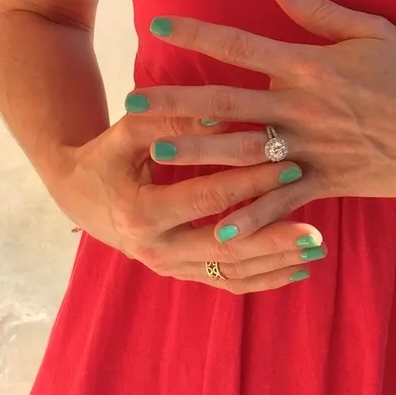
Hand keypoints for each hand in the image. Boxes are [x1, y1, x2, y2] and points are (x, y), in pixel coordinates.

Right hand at [51, 107, 326, 293]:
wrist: (79, 194)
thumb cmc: (107, 154)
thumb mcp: (129, 131)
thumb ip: (174, 120)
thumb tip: (226, 111)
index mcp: (140, 213)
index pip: (206, 198)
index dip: (249, 183)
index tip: (289, 167)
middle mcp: (154, 250)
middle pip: (224, 249)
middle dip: (273, 239)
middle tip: (316, 230)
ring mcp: (168, 268)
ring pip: (231, 273)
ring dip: (276, 263)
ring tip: (316, 249)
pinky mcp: (181, 274)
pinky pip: (228, 283)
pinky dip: (265, 278)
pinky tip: (298, 269)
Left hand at [129, 0, 395, 243]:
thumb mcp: (374, 31)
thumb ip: (320, 11)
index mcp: (311, 66)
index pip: (241, 46)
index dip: (198, 33)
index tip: (161, 25)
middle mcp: (304, 108)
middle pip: (226, 102)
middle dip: (176, 102)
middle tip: (132, 103)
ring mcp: (314, 149)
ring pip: (243, 153)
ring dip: (196, 154)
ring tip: (155, 154)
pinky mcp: (331, 182)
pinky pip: (283, 203)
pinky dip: (251, 218)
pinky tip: (219, 230)